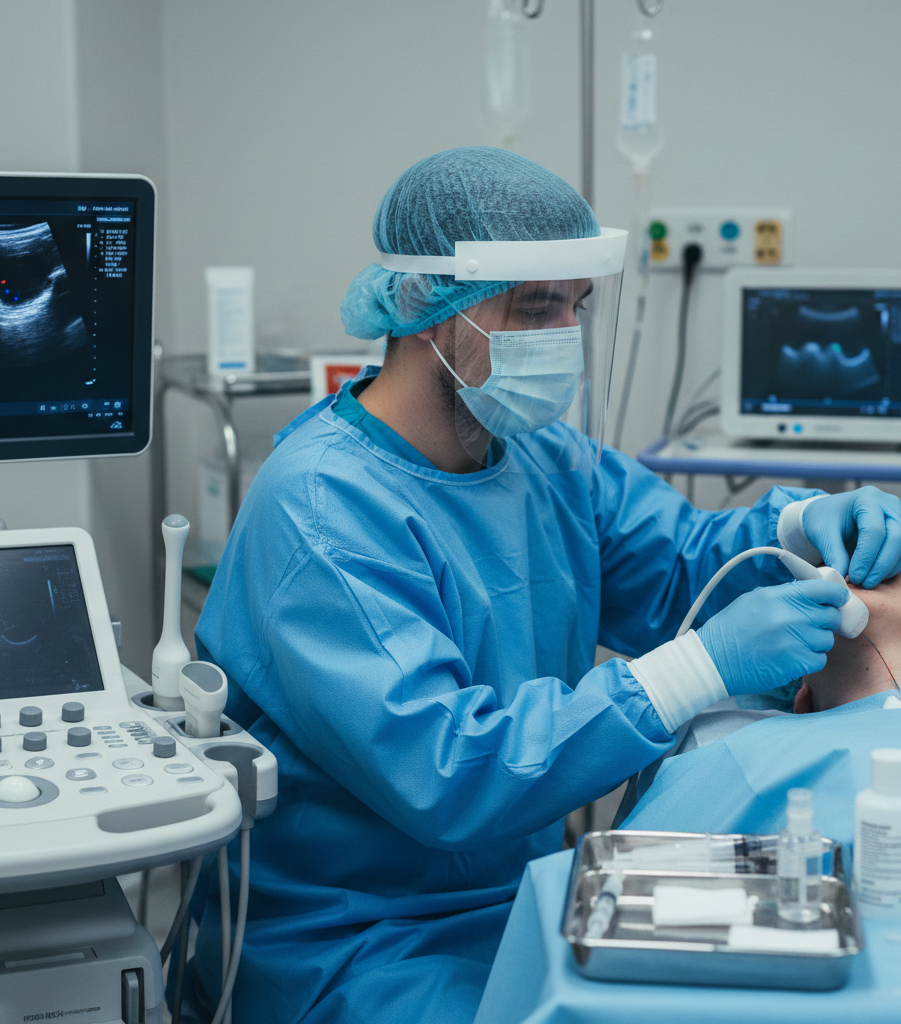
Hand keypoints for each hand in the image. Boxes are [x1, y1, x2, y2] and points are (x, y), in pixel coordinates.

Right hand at [697, 579, 847, 695]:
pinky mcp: (797, 663)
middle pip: (830, 616)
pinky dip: (809, 660)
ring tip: (792, 644)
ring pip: (826, 639)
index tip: (836, 601)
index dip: (836, 595)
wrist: (714, 660)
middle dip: (823, 621)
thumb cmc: (730, 630)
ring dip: (814, 642)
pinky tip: (791, 658)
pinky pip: (819, 659)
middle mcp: (791, 615)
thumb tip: (809, 593)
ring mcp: (795, 640)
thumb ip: (784, 595)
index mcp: (780, 596)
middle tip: (807, 627)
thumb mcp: (753, 600)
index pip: (825, 589)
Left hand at [803, 487, 900, 587]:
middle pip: (897, 538)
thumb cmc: (825, 519)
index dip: (866, 557)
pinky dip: (891, 567)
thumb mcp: (823, 534)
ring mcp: (899, 516)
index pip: (874, 530)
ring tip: (866, 582)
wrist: (832, 514)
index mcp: (867, 499)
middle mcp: (889, 504)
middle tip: (863, 582)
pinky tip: (874, 576)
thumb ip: (834, 555)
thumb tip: (841, 579)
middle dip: (880, 565)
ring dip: (887, 569)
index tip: (853, 576)